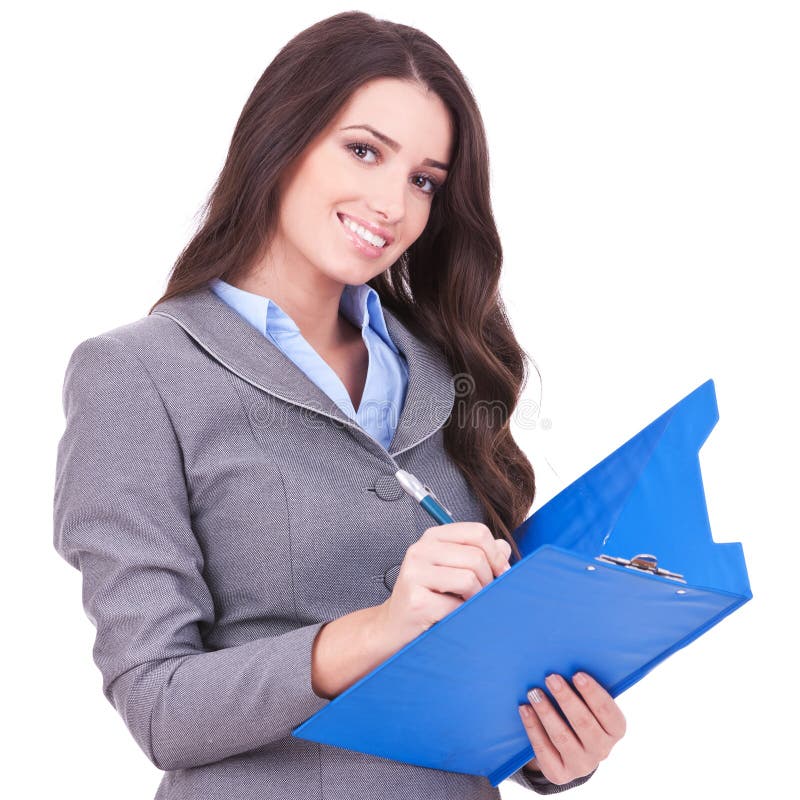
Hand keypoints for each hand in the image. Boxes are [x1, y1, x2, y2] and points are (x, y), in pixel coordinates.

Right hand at [376, 523, 511, 650]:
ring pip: (469, 579)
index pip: (477, 532)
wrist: (395, 626)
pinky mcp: (416, 600)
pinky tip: (454, 615)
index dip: (496, 554)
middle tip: (484, 595)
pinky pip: (457, 605)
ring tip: (468, 604)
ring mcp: (415, 574)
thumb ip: (479, 554)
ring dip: (477, 597)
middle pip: (476, 557)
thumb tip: (504, 547)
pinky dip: (463, 614)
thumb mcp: (452, 568)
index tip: (502, 572)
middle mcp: (420, 550)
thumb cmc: (428, 596)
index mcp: (433, 537)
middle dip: (489, 580)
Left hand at [517, 671, 625, 785]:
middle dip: (566, 698)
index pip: (608, 713)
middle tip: (551, 677)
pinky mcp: (559, 773)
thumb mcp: (590, 705)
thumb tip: (567, 659)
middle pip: (584, 723)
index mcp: (615, 730)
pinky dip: (533, 727)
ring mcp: (580, 764)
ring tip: (534, 692)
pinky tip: (524, 709)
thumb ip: (585, 689)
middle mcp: (602, 751)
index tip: (577, 674)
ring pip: (562, 736)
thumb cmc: (580, 713)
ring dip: (546, 712)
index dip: (593, 693)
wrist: (569, 752)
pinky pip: (544, 749)